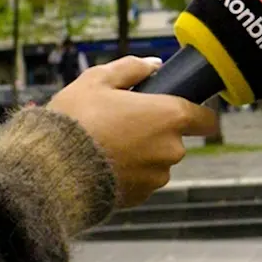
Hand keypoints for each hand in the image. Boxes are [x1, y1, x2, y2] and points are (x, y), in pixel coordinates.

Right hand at [47, 56, 219, 207]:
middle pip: (176, 138)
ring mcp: (157, 176)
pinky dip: (129, 172)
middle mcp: (172, 149)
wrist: (54, 169)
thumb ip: (131, 69)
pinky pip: (142, 180)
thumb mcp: (98, 80)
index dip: (198, 113)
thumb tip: (153, 65)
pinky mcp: (141, 197)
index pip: (207, 118)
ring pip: (157, 160)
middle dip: (155, 130)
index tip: (181, 110)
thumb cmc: (77, 120)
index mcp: (170, 116)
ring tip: (108, 143)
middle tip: (123, 121)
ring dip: (142, 152)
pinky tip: (104, 162)